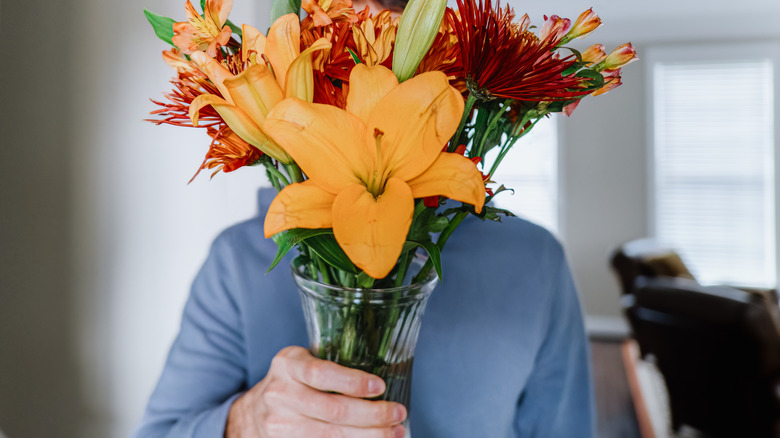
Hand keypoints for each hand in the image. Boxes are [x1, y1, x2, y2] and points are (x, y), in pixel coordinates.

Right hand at [225, 346, 406, 437]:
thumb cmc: (291, 383)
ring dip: (369, 435)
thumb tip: (383, 380)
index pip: (321, 373)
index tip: (380, 386)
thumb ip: (332, 367)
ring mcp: (279, 424)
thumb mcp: (302, 363)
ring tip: (394, 432)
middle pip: (332, 410)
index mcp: (288, 364)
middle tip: (398, 413)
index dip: (353, 381)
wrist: (252, 413)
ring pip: (331, 435)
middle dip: (373, 414)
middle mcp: (280, 393)